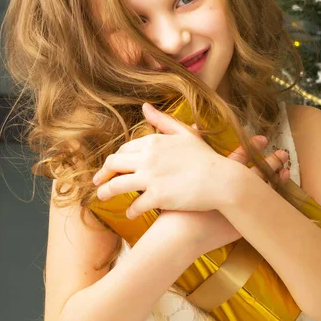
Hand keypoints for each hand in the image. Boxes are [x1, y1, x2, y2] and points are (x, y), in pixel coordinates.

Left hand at [92, 103, 233, 218]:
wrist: (222, 180)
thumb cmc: (206, 157)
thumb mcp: (185, 134)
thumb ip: (163, 121)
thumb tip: (145, 106)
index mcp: (154, 141)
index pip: (124, 149)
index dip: (115, 159)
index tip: (111, 167)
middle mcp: (148, 158)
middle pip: (114, 165)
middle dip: (102, 174)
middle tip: (97, 182)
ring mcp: (151, 178)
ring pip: (117, 185)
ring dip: (106, 192)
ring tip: (102, 198)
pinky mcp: (157, 197)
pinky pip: (135, 205)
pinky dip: (130, 210)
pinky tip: (130, 213)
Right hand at [156, 137, 290, 251]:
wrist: (178, 236)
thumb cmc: (171, 208)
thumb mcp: (170, 178)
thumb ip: (174, 154)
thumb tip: (179, 133)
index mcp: (217, 181)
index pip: (239, 158)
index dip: (252, 147)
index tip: (264, 138)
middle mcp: (231, 192)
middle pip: (256, 172)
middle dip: (270, 161)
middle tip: (284, 152)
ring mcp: (238, 210)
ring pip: (264, 192)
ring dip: (275, 181)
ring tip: (288, 172)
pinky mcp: (240, 228)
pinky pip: (263, 215)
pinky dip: (273, 207)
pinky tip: (283, 205)